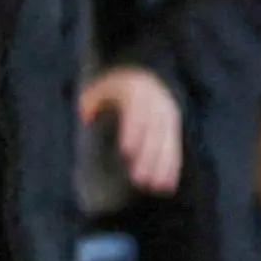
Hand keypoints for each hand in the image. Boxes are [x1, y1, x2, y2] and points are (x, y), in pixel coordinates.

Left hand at [81, 66, 185, 195]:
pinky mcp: (172, 127)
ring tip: (155, 188)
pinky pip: (174, 147)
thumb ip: (93, 98)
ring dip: (162, 165)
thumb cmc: (115, 86)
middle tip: (139, 179)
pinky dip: (172, 165)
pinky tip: (167, 184)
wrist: (145, 72)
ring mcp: (167, 116)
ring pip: (167, 142)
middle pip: (153, 132)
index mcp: (139, 92)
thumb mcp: (102, 86)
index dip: (133, 131)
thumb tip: (86, 115)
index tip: (126, 151)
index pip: (137, 112)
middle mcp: (157, 103)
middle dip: (148, 156)